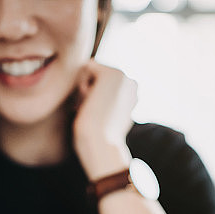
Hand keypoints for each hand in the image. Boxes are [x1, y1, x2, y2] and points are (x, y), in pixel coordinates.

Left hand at [72, 60, 136, 180]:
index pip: (100, 82)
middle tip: (95, 113)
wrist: (101, 144)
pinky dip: (82, 86)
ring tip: (93, 109)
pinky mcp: (111, 73)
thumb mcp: (104, 118)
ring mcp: (123, 76)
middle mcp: (131, 82)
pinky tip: (90, 103)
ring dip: (85, 90)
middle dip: (89, 91)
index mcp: (132, 93)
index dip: (93, 96)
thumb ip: (105, 102)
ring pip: (90, 71)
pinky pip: (86, 68)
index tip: (99, 116)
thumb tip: (93, 94)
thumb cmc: (99, 138)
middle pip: (94, 74)